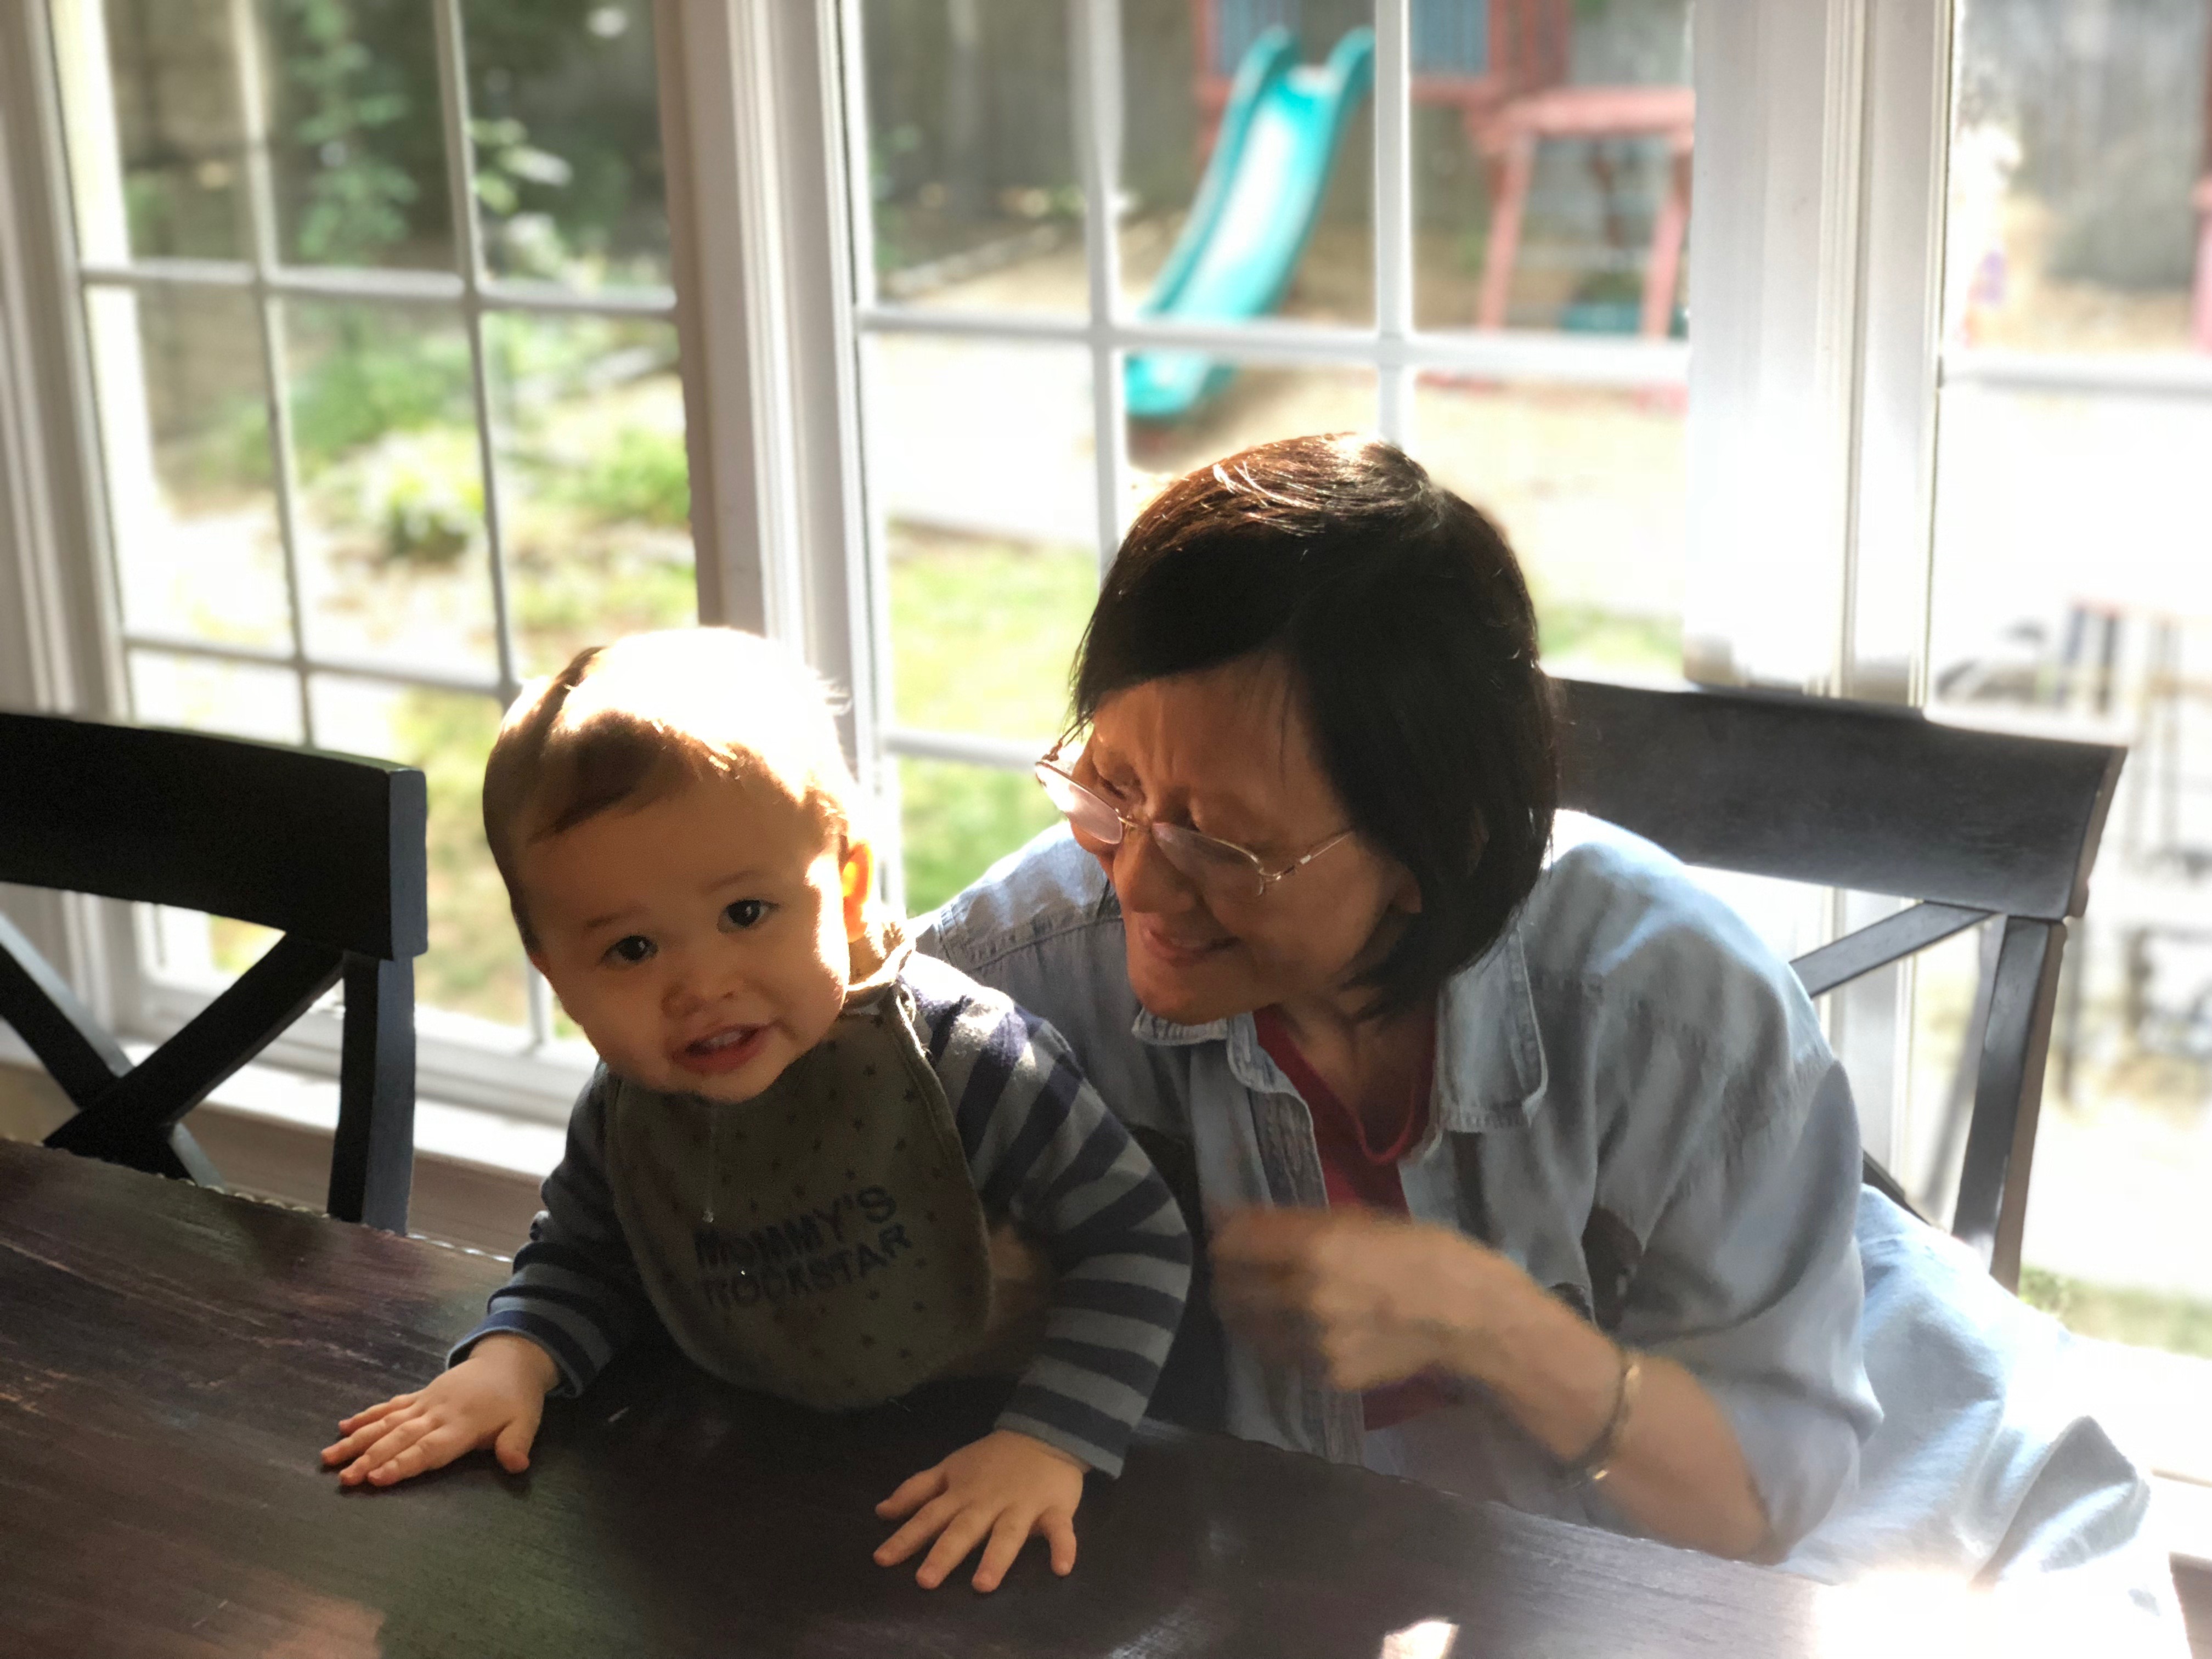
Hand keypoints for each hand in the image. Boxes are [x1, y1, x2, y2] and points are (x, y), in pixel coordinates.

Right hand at [321, 1334, 558, 1488]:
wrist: (510, 1358)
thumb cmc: (517, 1398)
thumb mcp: (526, 1422)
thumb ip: (516, 1444)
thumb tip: (517, 1465)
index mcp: (462, 1425)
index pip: (428, 1449)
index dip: (402, 1464)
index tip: (376, 1478)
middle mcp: (437, 1414)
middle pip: (399, 1438)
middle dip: (370, 1458)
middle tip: (343, 1478)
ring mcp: (426, 1402)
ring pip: (386, 1422)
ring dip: (358, 1440)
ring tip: (329, 1457)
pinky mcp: (420, 1395)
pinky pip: (390, 1405)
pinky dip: (367, 1416)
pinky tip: (343, 1427)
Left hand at [872, 1429, 1085, 1591]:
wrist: (1044, 1433)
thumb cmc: (992, 1459)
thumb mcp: (949, 1468)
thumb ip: (916, 1490)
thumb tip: (880, 1511)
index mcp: (962, 1493)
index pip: (928, 1517)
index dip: (905, 1537)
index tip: (881, 1560)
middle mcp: (988, 1502)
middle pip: (964, 1529)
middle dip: (945, 1553)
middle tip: (925, 1581)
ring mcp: (1022, 1505)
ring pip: (1007, 1533)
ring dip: (996, 1557)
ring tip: (983, 1584)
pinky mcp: (1055, 1508)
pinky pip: (1059, 1529)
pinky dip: (1063, 1546)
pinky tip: (1061, 1567)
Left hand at [1210, 1205, 1505, 1391]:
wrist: (1470, 1316)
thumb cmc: (1419, 1251)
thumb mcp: (1355, 1218)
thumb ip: (1286, 1220)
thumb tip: (1224, 1213)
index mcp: (1314, 1250)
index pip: (1229, 1245)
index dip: (1224, 1235)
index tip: (1232, 1230)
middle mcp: (1305, 1300)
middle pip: (1227, 1290)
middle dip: (1228, 1274)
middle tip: (1246, 1265)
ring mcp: (1314, 1345)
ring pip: (1245, 1328)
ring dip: (1246, 1309)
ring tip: (1271, 1295)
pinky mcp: (1326, 1376)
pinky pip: (1280, 1353)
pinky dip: (1280, 1336)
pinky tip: (1306, 1323)